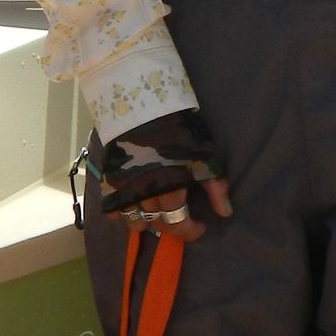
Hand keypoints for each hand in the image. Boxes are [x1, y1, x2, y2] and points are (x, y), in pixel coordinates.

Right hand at [96, 109, 232, 242]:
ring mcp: (124, 188)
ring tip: (157, 214)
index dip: (190, 231)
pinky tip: (134, 206)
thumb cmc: (179, 129)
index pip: (178, 223)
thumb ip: (215, 186)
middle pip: (157, 223)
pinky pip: (112, 209)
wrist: (144, 104)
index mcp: (169, 188)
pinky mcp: (110, 180)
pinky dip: (123, 213)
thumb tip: (225, 213)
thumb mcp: (205, 155)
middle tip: (181, 218)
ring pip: (133, 221)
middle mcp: (144, 193)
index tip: (200, 228)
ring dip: (146, 223)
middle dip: (172, 226)